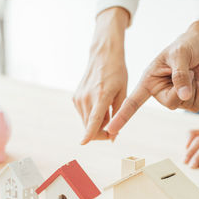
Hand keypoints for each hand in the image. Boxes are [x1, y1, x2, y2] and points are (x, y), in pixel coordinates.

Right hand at [73, 8, 128, 143]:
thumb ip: (118, 115)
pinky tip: (100, 105)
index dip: (89, 133)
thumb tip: (113, 136)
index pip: (93, 120)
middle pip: (90, 126)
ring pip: (87, 122)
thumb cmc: (117, 73)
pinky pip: (84, 115)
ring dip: (97, 124)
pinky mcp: (75, 98)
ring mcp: (79, 98)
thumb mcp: (123, 92)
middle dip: (102, 132)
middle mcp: (87, 98)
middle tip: (113, 129)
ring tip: (108, 110)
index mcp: (101, 96)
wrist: (103, 55)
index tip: (83, 143)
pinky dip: (92, 116)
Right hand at [107, 26, 198, 134]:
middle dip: (182, 89)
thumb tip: (184, 97)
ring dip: (193, 89)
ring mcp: (174, 96)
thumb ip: (180, 76)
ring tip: (192, 72)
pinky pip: (195, 107)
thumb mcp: (179, 55)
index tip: (110, 129)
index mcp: (149, 80)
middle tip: (188, 71)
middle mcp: (159, 91)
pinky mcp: (189, 99)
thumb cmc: (186, 45)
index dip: (122, 116)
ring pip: (184, 106)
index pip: (133, 101)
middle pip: (170, 104)